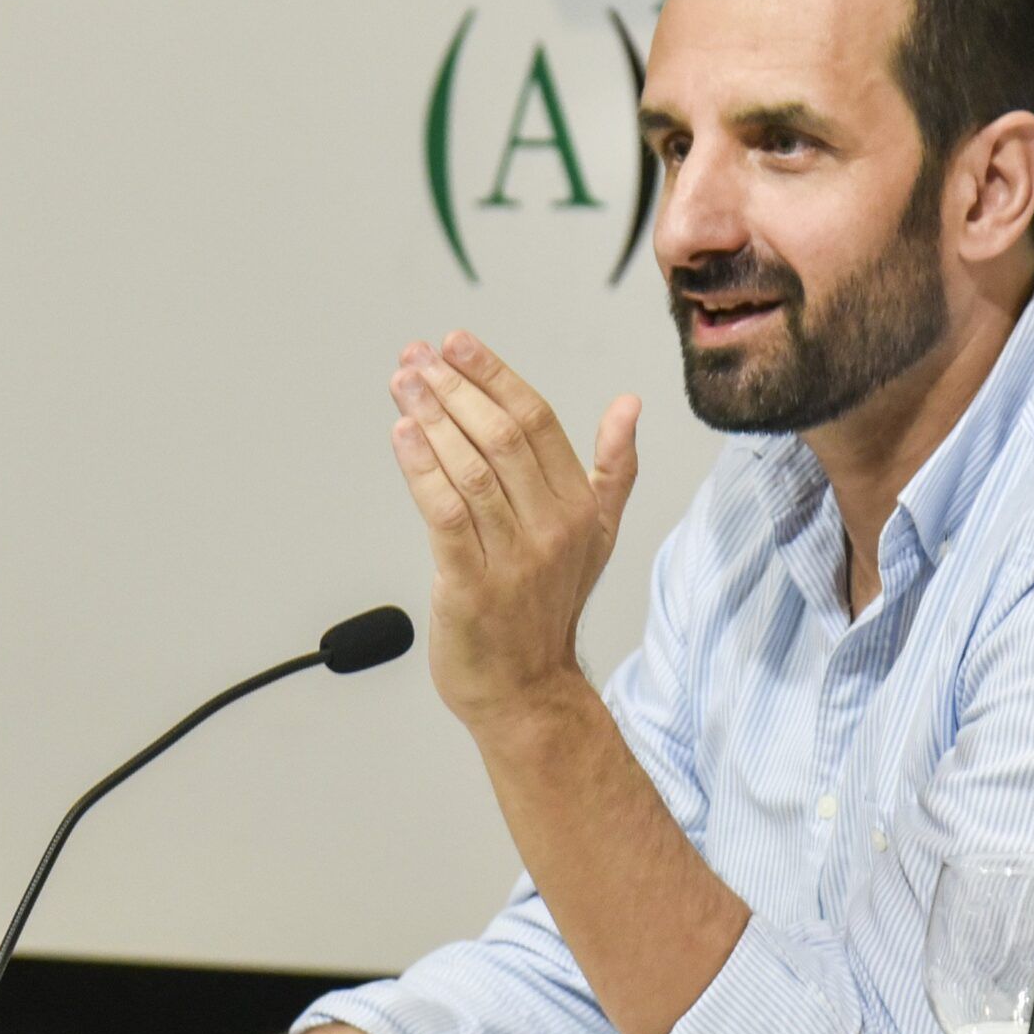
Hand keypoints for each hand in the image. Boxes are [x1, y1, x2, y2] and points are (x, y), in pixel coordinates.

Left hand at [388, 330, 638, 731]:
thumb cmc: (549, 609)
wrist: (527, 691)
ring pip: (471, 468)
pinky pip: (446, 513)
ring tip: (402, 383)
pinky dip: (422, 468)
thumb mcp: (597, 535)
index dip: (494, 375)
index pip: (536, 421)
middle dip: (454, 387)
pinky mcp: (472, 585)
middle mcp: (552, 527)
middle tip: (417, 357)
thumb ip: (614, 469)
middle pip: (501, 436)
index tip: (455, 343)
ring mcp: (514, 557)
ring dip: (432, 418)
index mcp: (580, 506)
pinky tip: (402, 434)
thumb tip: (630, 404)